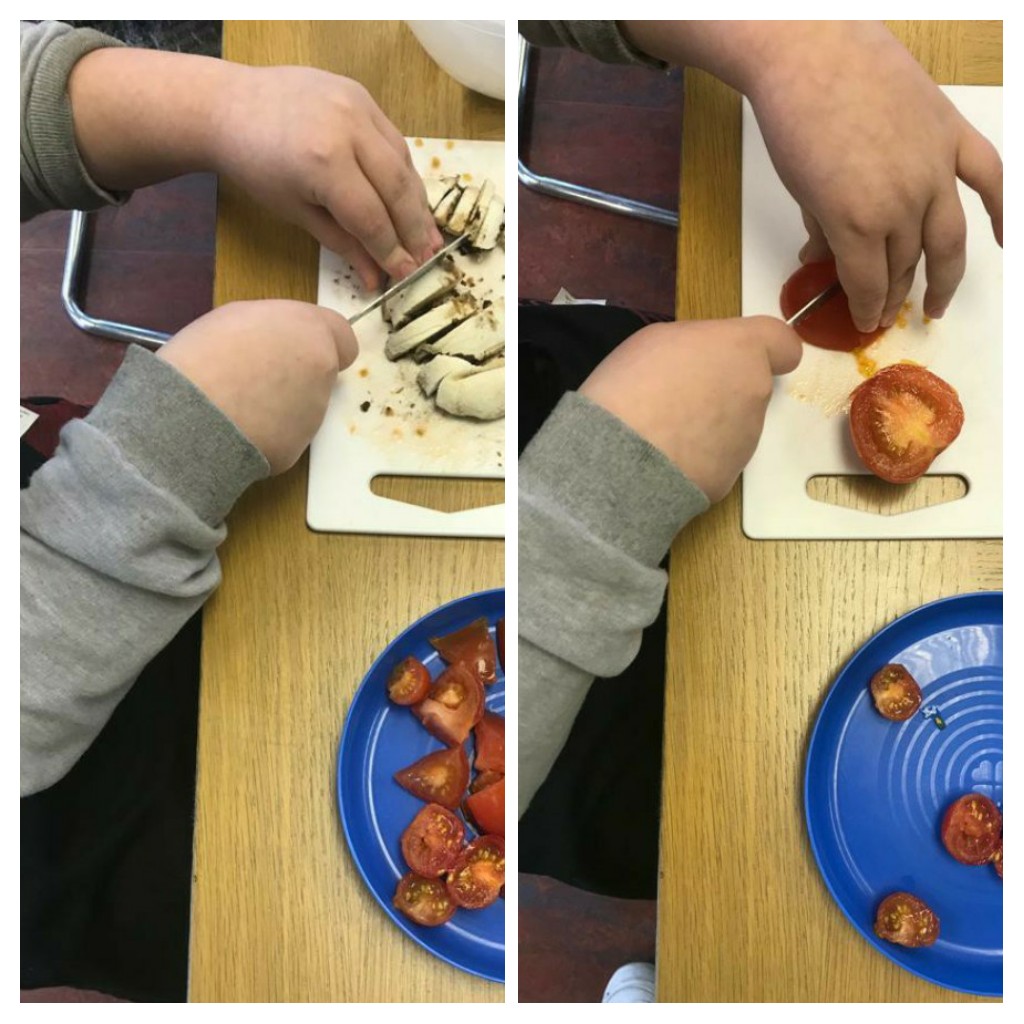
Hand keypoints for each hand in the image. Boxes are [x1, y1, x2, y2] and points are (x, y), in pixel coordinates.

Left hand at [69, 49, 439, 289]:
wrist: (228, 105)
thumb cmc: (254, 165)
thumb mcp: (295, 212)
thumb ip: (342, 243)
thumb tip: (376, 279)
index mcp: (324, 163)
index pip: (372, 217)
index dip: (391, 251)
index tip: (405, 274)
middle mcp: (348, 129)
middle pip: (397, 189)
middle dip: (414, 229)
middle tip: (427, 257)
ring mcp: (358, 106)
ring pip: (403, 163)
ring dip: (417, 202)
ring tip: (427, 233)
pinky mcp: (361, 94)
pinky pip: (393, 140)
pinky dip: (404, 172)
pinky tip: (409, 198)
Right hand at [158, 300, 356, 473]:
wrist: (193, 413)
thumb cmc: (205, 355)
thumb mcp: (237, 317)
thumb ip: (274, 330)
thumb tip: (279, 344)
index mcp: (310, 331)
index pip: (343, 338)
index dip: (322, 343)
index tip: (299, 349)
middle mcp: (322, 371)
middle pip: (321, 372)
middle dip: (298, 374)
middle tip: (258, 376)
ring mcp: (314, 412)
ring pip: (304, 406)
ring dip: (280, 405)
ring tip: (237, 404)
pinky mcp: (299, 448)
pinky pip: (284, 436)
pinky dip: (266, 434)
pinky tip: (236, 429)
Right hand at [578, 317, 801, 501]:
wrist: (624, 457)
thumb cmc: (634, 386)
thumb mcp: (659, 339)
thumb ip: (700, 346)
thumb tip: (706, 362)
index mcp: (742, 350)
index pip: (783, 344)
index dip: (766, 350)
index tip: (740, 357)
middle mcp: (755, 392)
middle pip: (750, 386)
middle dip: (722, 389)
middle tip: (677, 396)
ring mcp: (748, 438)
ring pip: (734, 425)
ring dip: (708, 425)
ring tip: (662, 431)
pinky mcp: (730, 476)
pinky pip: (716, 459)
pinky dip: (696, 458)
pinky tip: (663, 458)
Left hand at [622, 21, 1002, 330]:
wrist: (813, 52)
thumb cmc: (794, 120)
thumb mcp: (800, 190)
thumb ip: (821, 228)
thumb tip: (823, 255)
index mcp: (857, 222)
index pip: (869, 283)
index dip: (866, 307)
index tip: (864, 320)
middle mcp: (903, 202)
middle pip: (907, 264)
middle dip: (894, 294)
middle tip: (887, 310)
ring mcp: (934, 167)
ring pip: (948, 237)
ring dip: (944, 276)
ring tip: (935, 303)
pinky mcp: (951, 134)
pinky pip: (988, 178)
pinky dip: (1000, 210)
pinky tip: (1001, 238)